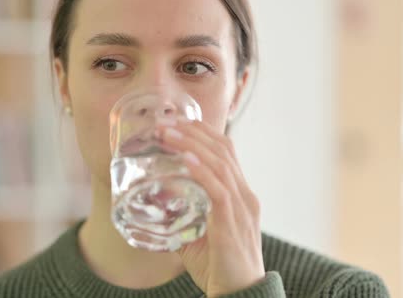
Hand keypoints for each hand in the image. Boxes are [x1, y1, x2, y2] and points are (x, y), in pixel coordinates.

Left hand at [159, 119, 265, 296]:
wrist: (239, 295)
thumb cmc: (219, 267)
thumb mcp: (198, 235)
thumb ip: (183, 217)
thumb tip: (158, 205)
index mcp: (239, 195)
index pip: (225, 152)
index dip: (203, 133)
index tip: (178, 122)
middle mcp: (244, 195)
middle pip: (222, 151)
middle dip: (193, 132)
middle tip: (165, 121)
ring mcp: (242, 207)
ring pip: (219, 164)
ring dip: (191, 145)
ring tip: (168, 132)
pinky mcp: (233, 222)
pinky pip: (219, 190)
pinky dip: (202, 172)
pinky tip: (186, 160)